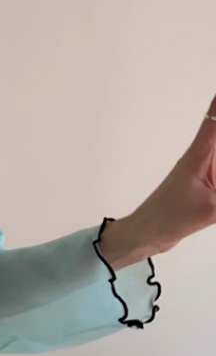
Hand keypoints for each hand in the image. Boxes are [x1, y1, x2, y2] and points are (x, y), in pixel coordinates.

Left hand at [99, 96, 215, 269]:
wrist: (147, 234)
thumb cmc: (168, 219)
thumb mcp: (213, 209)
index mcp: (198, 157)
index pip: (213, 120)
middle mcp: (201, 158)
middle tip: (212, 176)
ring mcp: (203, 171)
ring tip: (211, 184)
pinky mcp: (206, 185)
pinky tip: (214, 163)